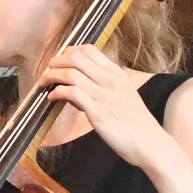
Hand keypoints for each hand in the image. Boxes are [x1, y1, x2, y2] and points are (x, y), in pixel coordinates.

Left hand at [39, 44, 168, 171]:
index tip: (60, 60)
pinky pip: (71, 94)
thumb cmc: (135, 121)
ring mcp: (103, 95)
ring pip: (70, 74)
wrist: (149, 142)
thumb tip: (80, 81)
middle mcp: (110, 80)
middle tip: (47, 70)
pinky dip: (56, 92)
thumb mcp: (124, 94)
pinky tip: (52, 98)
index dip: (69, 51)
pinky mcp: (97, 112)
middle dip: (56, 61)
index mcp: (117, 74)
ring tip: (44, 83)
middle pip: (76, 58)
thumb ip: (106, 84)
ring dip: (52, 76)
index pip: (89, 50)